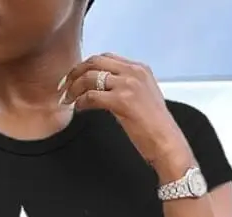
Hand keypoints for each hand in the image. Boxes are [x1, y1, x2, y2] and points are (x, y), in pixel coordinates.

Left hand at [61, 54, 193, 179]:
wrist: (167, 143)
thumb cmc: (156, 128)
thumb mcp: (143, 98)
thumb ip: (127, 88)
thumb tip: (104, 91)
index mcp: (140, 69)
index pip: (106, 58)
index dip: (86, 66)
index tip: (75, 77)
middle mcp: (134, 72)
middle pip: (95, 62)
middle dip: (75, 72)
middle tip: (64, 86)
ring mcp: (128, 85)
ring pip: (91, 77)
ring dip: (74, 88)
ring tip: (68, 99)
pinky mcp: (122, 101)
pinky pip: (92, 96)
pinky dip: (81, 102)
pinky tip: (79, 109)